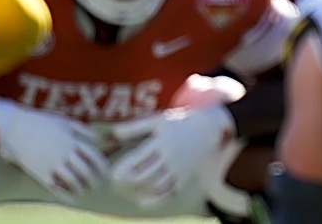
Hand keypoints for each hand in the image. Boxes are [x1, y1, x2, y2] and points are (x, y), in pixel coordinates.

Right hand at [0, 97, 108, 201]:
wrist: (16, 129)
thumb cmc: (42, 122)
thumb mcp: (64, 121)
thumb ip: (82, 129)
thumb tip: (97, 138)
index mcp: (72, 140)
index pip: (94, 156)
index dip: (102, 166)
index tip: (107, 172)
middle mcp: (65, 153)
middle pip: (85, 170)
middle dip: (95, 180)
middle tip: (99, 185)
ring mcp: (53, 165)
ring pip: (73, 181)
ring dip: (82, 188)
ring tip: (87, 191)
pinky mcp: (41, 174)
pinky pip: (56, 188)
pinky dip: (67, 195)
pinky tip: (73, 199)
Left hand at [109, 103, 235, 207]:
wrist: (209, 128)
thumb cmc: (180, 121)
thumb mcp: (158, 120)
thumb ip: (136, 127)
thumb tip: (115, 132)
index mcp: (162, 141)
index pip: (137, 160)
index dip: (122, 169)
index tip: (112, 172)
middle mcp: (171, 156)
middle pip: (144, 176)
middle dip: (127, 182)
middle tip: (115, 183)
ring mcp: (179, 168)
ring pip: (155, 186)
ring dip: (138, 191)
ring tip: (126, 189)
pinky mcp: (185, 177)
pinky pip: (168, 193)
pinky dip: (154, 200)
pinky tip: (141, 200)